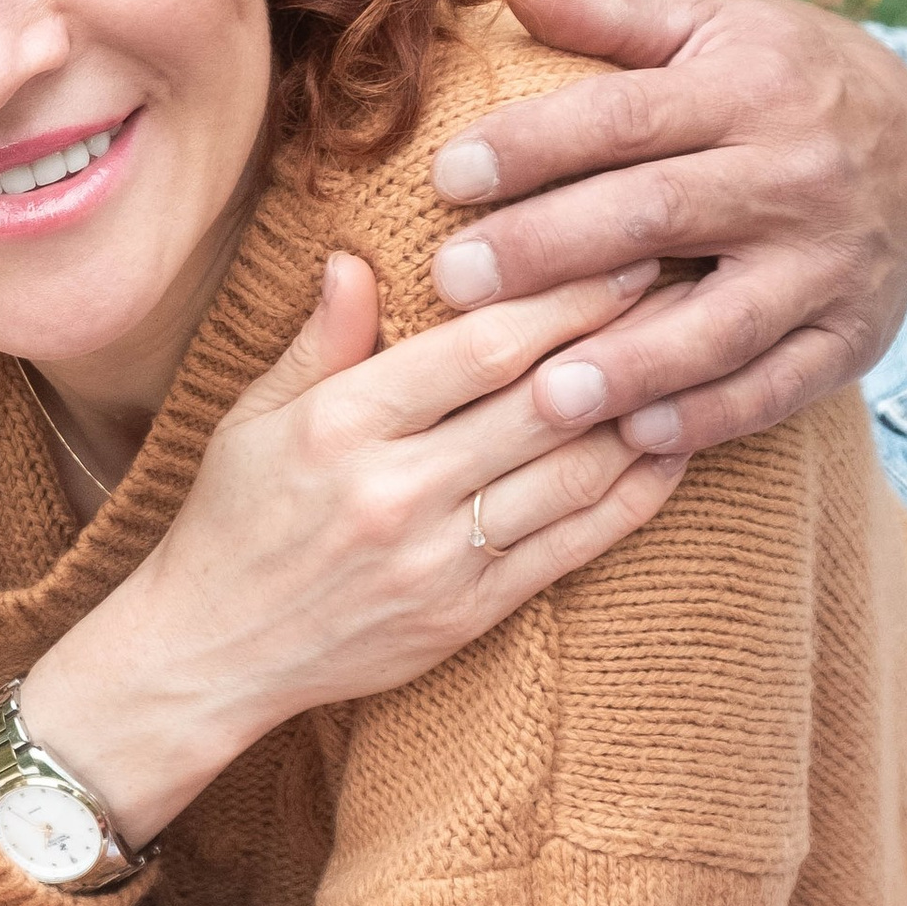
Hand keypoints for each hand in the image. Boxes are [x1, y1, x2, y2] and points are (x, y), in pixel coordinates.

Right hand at [22, 257, 685, 844]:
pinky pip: (574, 545)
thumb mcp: (254, 417)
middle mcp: (395, 491)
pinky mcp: (468, 614)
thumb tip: (357, 258)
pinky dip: (634, 495)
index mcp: (340, 425)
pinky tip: (671, 449)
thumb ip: (321, 341)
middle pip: (541, 401)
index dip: (563, 297)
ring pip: (573, 473)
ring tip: (696, 355)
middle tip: (688, 283)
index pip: (478, 348)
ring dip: (644, 410)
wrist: (211, 652)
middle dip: (624, 337)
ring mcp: (438, 560)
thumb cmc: (232, 520)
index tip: (623, 253)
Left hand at [426, 0, 906, 457]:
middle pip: (660, 217)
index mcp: (749, 89)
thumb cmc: (780, 75)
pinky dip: (711, 418)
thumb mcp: (710, 23)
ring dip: (632, 364)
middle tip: (452, 283)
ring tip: (542, 395)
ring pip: (723, 322)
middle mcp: (795, 178)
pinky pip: (779, 387)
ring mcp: (830, 266)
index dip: (533, 145)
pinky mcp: (853, 336)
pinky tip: (636, 438)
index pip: (626, 117)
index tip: (445, 175)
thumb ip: (611, 13)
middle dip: (551, 253)